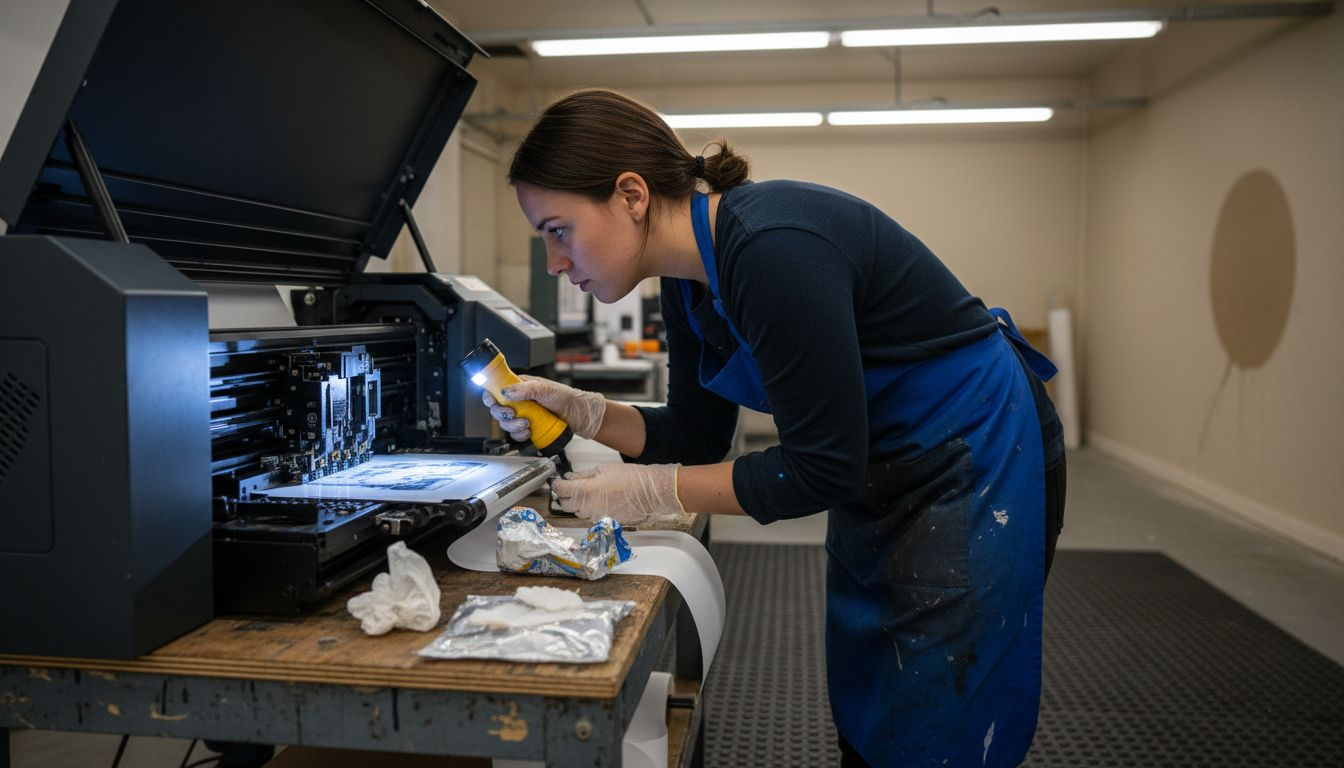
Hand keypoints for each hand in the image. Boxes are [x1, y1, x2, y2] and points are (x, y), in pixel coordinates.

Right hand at [481, 375, 606, 440]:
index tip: (493, 401)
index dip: (490, 395)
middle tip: (513, 414)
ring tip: (527, 423)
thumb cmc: (564, 397)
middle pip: (498, 408)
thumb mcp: (544, 389)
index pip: (496, 389)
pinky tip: (529, 431)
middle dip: (502, 413)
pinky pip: (515, 434)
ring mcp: (523, 414)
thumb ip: (525, 389)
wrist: (578, 414)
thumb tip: (506, 392)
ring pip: (505, 423)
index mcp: (519, 386)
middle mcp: (519, 400)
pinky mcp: (528, 427)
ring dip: (513, 425)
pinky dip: (519, 435)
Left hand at [552, 463, 684, 525]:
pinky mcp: (605, 522)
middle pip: (565, 505)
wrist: (649, 492)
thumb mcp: (603, 470)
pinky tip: (599, 501)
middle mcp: (589, 506)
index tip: (558, 481)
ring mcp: (596, 516)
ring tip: (587, 493)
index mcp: (586, 490)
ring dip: (577, 503)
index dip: (557, 485)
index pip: (561, 490)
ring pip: (577, 512)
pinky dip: (590, 509)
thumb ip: (582, 475)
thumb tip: (569, 477)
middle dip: (564, 496)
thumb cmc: (629, 477)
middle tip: (570, 487)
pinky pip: (590, 516)